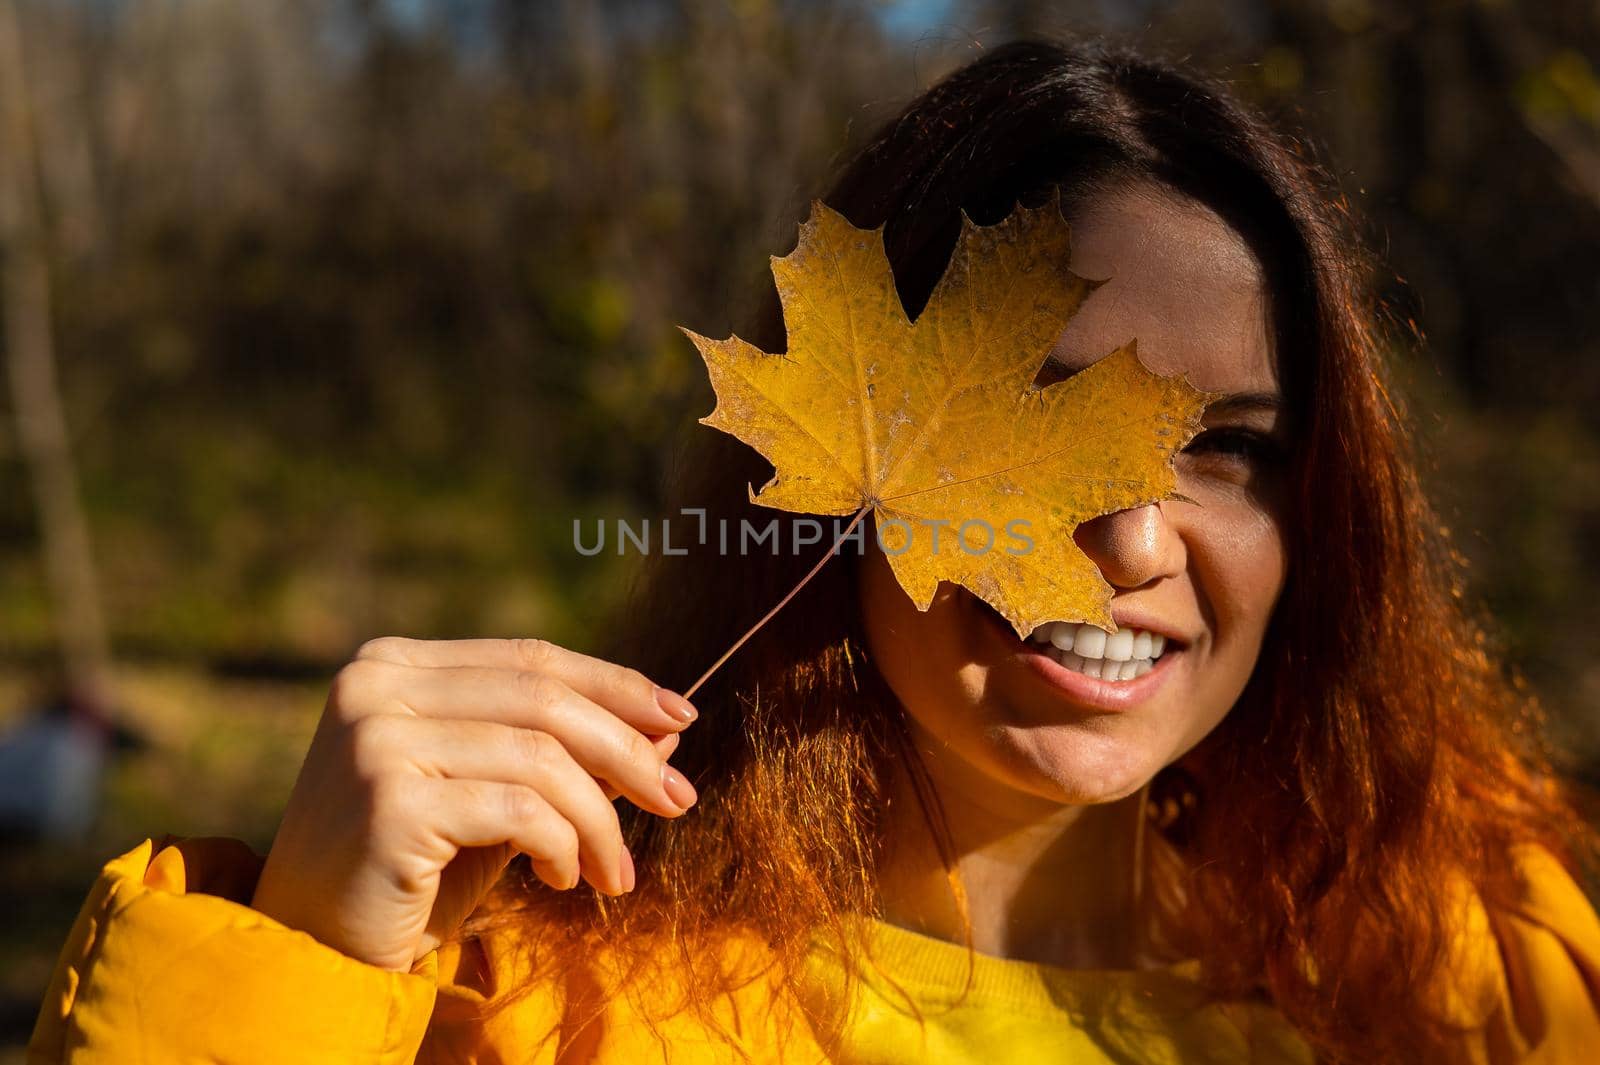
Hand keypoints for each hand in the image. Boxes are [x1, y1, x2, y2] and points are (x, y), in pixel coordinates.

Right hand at [249, 636, 699, 970]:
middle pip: (544, 698)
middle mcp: (376, 686)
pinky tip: (564, 881)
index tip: (682, 714)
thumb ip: (569, 756)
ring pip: (542, 757)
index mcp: (394, 665)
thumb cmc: (412, 872)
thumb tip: (671, 728)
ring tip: (618, 873)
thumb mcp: (499, 800)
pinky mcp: (389, 800)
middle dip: (628, 750)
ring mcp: (376, 739)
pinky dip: (564, 847)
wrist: (313, 950)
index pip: (530, 659)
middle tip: (679, 800)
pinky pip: (520, 812)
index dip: (615, 684)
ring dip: (601, 819)